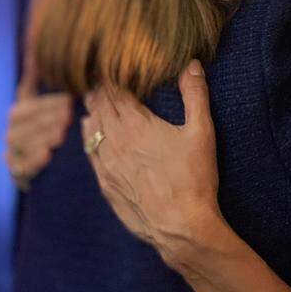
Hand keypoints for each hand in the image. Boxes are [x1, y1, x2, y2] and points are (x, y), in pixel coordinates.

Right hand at [5, 52, 71, 190]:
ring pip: (20, 141)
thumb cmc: (55, 129)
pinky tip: (47, 156)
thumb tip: (45, 46)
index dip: (45, 100)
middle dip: (45, 115)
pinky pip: (18, 167)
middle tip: (68, 114)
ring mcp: (12, 151)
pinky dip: (32, 161)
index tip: (68, 99)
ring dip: (40, 136)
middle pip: (21, 119)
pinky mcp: (15, 172)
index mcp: (22, 110)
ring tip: (61, 133)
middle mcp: (13, 129)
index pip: (27, 100)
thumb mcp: (54, 103)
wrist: (50, 169)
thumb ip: (46, 78)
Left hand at [81, 60, 223, 269]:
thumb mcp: (202, 133)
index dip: (111, 77)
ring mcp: (106, 164)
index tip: (109, 67)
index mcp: (136, 124)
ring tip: (92, 102)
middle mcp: (115, 141)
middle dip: (99, 92)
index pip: (114, 91)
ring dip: (92, 113)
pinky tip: (90, 133)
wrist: (180, 227)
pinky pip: (90, 154)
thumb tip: (193, 64)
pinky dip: (88, 138)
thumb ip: (195, 95)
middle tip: (98, 80)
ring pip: (91, 129)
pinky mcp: (105, 184)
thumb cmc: (194, 179)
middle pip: (99, 108)